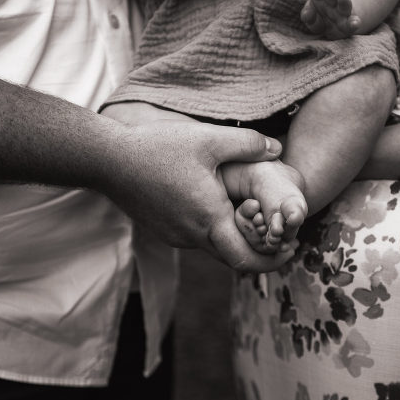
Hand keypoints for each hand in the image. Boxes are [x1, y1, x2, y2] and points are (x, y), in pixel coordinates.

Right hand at [100, 102, 295, 271]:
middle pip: (234, 258)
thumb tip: (277, 150)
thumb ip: (248, 144)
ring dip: (235, 237)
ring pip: (215, 246)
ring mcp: (175, 236)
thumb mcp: (209, 139)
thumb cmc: (157, 148)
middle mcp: (192, 236)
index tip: (292, 247)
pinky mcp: (164, 230)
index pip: (247, 260)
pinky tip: (219, 204)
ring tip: (253, 215)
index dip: (273, 260)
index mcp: (208, 220)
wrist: (107, 160)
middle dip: (261, 250)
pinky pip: (197, 236)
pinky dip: (214, 229)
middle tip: (282, 234)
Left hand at [301, 0, 360, 39]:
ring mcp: (343, 12)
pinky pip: (352, 23)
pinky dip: (355, 23)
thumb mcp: (311, 16)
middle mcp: (333, 2)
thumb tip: (307, 16)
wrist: (337, 25)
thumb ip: (307, 16)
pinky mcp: (349, 24)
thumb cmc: (320, 20)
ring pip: (344, 4)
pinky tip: (356, 24)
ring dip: (343, 1)